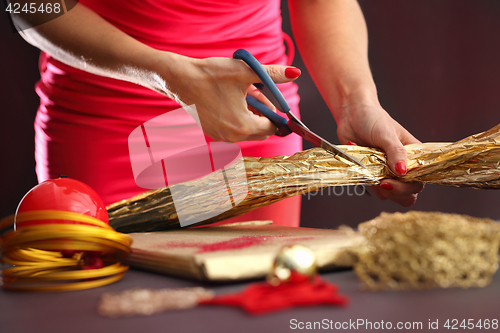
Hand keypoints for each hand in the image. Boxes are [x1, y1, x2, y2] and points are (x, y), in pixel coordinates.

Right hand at [157, 54, 300, 141]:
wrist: (179, 79)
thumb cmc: (211, 75)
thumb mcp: (246, 72)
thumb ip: (272, 74)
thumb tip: (295, 73)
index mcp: (243, 126)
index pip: (272, 127)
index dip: (276, 113)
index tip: (271, 97)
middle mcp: (232, 137)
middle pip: (260, 131)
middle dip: (263, 114)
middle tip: (256, 93)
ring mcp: (220, 137)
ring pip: (246, 129)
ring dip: (250, 114)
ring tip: (242, 93)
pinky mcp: (211, 132)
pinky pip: (233, 129)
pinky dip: (237, 116)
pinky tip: (230, 99)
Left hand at [336, 101, 423, 205]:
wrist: (351, 116)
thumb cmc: (373, 119)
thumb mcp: (387, 134)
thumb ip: (396, 152)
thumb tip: (402, 171)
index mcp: (413, 157)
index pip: (419, 180)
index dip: (408, 187)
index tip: (391, 182)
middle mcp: (402, 168)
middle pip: (407, 194)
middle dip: (396, 193)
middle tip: (382, 182)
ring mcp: (386, 173)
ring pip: (388, 195)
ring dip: (378, 188)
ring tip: (370, 169)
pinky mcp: (371, 175)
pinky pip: (372, 188)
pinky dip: (365, 181)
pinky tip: (360, 163)